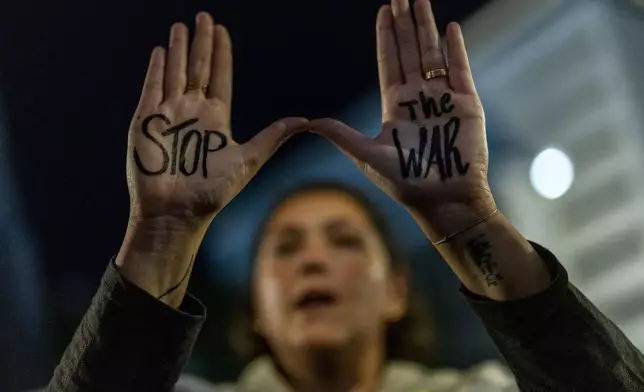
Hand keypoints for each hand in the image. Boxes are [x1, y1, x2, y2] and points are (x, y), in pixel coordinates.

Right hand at [127, 12, 306, 226]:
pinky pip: (151, 89)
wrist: (177, 213)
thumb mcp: (248, 160)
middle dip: (200, 43)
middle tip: (204, 17)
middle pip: (197, 69)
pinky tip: (161, 51)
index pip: (219, 77)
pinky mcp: (146, 122)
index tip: (221, 30)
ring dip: (177, 50)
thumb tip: (304, 120)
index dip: (220, 54)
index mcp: (216, 119)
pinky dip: (156, 70)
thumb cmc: (212, 192)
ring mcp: (168, 115)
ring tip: (180, 27)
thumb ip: (272, 137)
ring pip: (174, 73)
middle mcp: (192, 112)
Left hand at [310, 0, 492, 217]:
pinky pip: (460, 69)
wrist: (442, 199)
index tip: (384, 11)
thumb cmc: (405, 182)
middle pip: (410, 51)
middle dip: (405, 23)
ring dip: (426, 28)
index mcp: (395, 106)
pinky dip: (455, 49)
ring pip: (433, 54)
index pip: (389, 62)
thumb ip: (340, 134)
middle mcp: (418, 97)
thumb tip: (307, 122)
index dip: (386, 36)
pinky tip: (449, 28)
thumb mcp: (366, 155)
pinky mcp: (466, 104)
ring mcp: (442, 98)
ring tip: (420, 1)